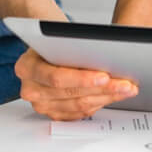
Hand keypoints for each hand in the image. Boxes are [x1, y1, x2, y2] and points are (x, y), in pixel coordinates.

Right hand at [15, 48, 138, 120]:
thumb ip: (73, 46)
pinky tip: (113, 95)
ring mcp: (41, 104)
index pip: (57, 77)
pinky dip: (99, 104)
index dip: (83, 78)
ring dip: (106, 97)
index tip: (105, 75)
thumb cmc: (54, 41)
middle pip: (71, 94)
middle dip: (102, 89)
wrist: (46, 48)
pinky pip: (79, 114)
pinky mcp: (53, 113)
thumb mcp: (58, 37)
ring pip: (78, 106)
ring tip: (125, 89)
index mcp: (26, 67)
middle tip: (125, 84)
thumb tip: (104, 54)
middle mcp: (30, 89)